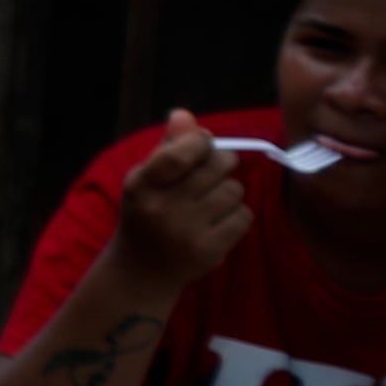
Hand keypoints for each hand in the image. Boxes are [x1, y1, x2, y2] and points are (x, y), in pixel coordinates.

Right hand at [109, 110, 252, 284]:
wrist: (141, 270)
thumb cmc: (146, 214)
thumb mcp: (146, 179)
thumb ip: (167, 147)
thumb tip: (184, 115)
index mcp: (142, 185)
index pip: (182, 152)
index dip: (201, 141)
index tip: (203, 144)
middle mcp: (162, 208)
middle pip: (218, 165)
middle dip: (222, 163)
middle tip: (213, 173)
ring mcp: (187, 231)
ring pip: (234, 190)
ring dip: (229, 192)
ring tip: (212, 201)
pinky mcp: (210, 251)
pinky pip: (243, 216)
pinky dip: (237, 216)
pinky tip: (219, 222)